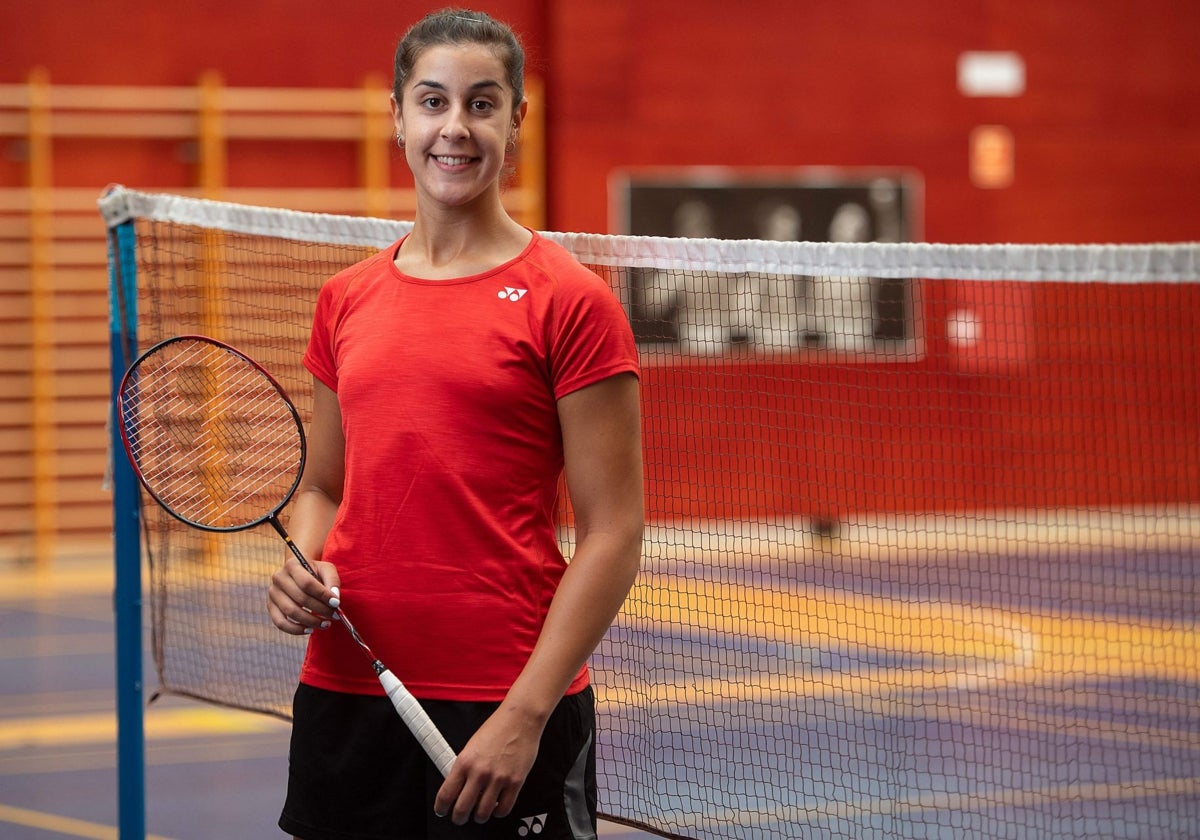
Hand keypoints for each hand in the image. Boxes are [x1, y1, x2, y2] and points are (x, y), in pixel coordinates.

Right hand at [267, 555, 340, 634]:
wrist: (299, 572)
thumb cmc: (315, 571)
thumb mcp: (326, 569)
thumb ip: (333, 582)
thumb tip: (335, 600)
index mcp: (292, 565)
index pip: (307, 583)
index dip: (323, 595)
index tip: (336, 604)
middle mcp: (278, 578)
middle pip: (300, 599)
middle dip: (321, 610)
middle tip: (335, 616)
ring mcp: (273, 593)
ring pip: (291, 612)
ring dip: (311, 621)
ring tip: (326, 624)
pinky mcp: (270, 606)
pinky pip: (280, 623)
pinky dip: (296, 630)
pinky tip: (310, 629)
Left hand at [433, 704, 542, 824]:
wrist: (520, 719)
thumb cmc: (497, 728)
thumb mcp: (471, 746)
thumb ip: (464, 768)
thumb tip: (459, 788)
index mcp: (464, 762)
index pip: (445, 794)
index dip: (441, 808)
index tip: (442, 810)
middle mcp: (479, 772)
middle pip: (462, 809)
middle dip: (459, 818)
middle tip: (460, 817)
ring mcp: (498, 779)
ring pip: (483, 813)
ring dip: (479, 817)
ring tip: (480, 813)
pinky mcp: (515, 782)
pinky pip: (504, 809)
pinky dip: (498, 812)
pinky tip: (497, 806)